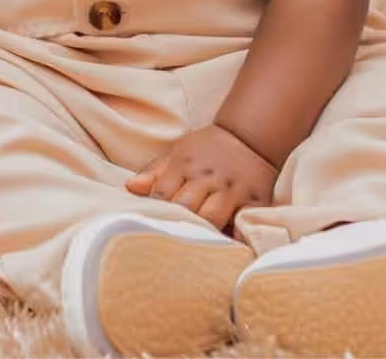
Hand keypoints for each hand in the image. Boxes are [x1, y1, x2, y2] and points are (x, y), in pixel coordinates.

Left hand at [126, 123, 278, 232]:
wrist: (249, 136)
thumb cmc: (207, 148)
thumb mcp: (178, 152)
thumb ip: (153, 172)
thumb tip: (130, 188)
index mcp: (184, 166)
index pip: (162, 195)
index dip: (154, 213)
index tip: (149, 226)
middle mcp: (208, 178)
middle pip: (186, 209)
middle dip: (176, 225)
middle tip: (168, 243)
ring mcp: (232, 190)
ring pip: (213, 218)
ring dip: (202, 234)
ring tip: (193, 249)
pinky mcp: (255, 201)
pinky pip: (245, 223)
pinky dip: (236, 236)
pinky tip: (227, 247)